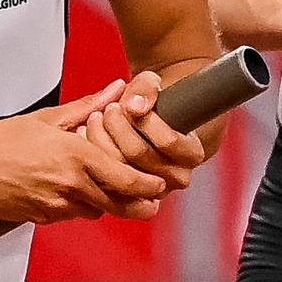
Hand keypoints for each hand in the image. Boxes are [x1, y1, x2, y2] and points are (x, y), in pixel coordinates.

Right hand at [0, 93, 166, 223]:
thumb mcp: (46, 118)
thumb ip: (86, 107)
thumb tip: (115, 90)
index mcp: (75, 157)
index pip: (125, 178)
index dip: (147, 185)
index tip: (159, 184)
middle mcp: (69, 185)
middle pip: (118, 204)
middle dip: (139, 206)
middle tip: (152, 202)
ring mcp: (55, 205)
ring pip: (95, 211)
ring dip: (105, 204)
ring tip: (111, 191)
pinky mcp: (41, 217)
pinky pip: (70, 215)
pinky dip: (78, 206)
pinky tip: (73, 191)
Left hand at [72, 65, 212, 194]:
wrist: (157, 123)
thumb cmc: (157, 102)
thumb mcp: (154, 85)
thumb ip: (147, 89)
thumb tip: (134, 106)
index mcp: (192, 153)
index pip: (168, 141)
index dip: (145, 121)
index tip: (129, 104)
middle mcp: (176, 176)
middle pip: (138, 154)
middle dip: (117, 126)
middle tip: (108, 109)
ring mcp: (153, 189)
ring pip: (119, 167)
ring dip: (101, 139)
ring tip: (95, 118)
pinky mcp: (130, 196)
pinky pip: (106, 178)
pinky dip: (94, 156)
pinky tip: (90, 136)